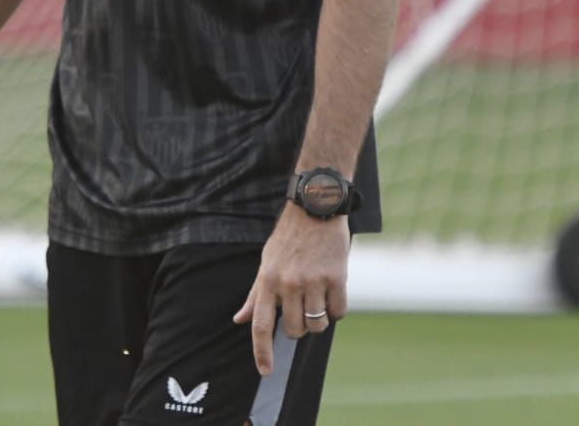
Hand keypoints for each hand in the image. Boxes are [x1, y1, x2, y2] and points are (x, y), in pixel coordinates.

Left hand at [232, 207, 349, 373]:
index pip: (261, 325)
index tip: (265, 371)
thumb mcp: (266, 263)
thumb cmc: (288, 238)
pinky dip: (337, 310)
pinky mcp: (336, 276)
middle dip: (299, 327)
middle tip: (302, 307)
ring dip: (320, 319)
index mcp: (268, 281)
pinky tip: (333, 292)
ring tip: (318, 298)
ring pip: (318, 325)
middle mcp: (288, 284)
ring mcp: (313, 281)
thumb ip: (256, 295)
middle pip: (295, 330)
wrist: (315, 207)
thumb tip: (239, 320)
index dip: (262, 352)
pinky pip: (339, 312)